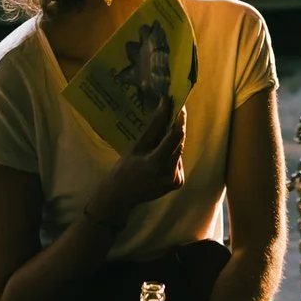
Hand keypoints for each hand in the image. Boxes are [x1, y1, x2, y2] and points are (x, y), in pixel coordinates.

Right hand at [91, 98, 185, 226]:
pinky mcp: (178, 183)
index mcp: (157, 163)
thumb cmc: (125, 169)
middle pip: (179, 143)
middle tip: (170, 113)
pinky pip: (177, 161)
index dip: (179, 119)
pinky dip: (171, 154)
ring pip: (179, 151)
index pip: (176, 136)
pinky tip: (159, 154)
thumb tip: (165, 106)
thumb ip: (153, 127)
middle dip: (175, 127)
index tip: (178, 105)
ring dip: (172, 142)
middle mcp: (170, 173)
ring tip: (159, 136)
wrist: (122, 195)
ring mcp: (176, 180)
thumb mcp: (136, 146)